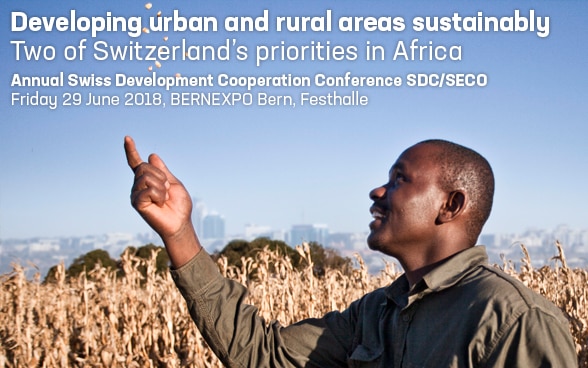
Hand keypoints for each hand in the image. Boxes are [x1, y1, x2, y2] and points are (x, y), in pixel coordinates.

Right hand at [124, 136, 200, 266]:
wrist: (180, 223)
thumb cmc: (178, 206)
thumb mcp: (174, 183)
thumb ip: (162, 171)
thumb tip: (151, 155)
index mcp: (147, 180)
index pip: (137, 163)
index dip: (132, 150)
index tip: (127, 138)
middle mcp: (138, 186)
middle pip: (145, 167)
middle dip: (161, 176)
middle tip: (166, 191)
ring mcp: (135, 194)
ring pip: (147, 177)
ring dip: (161, 187)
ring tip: (163, 199)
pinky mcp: (136, 203)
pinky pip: (147, 189)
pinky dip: (158, 195)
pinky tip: (159, 204)